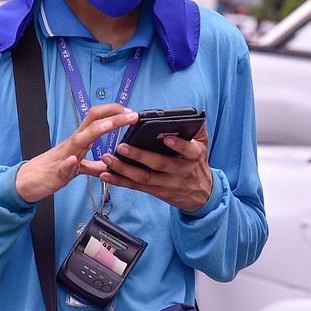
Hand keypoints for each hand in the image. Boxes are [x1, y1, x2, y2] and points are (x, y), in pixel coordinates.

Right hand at [15, 104, 137, 202]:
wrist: (27, 181)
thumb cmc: (52, 170)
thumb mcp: (78, 167)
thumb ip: (93, 166)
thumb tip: (109, 166)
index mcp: (80, 140)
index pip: (98, 118)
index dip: (115, 113)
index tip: (131, 114)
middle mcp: (74, 142)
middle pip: (93, 121)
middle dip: (113, 116)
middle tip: (131, 114)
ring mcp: (64, 155)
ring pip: (80, 139)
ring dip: (95, 131)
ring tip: (110, 125)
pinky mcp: (56, 172)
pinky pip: (62, 166)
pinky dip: (68, 162)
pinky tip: (73, 160)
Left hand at [87, 124, 212, 212]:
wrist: (202, 195)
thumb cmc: (198, 164)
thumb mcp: (204, 145)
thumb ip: (198, 129)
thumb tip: (191, 115)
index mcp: (194, 156)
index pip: (188, 150)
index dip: (178, 145)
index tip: (166, 138)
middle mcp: (181, 171)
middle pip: (159, 164)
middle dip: (139, 156)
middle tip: (122, 146)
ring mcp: (168, 184)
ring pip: (144, 177)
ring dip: (124, 168)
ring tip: (108, 159)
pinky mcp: (157, 192)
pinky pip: (137, 187)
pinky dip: (120, 181)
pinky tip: (107, 175)